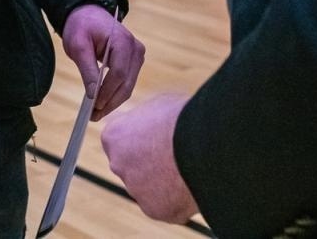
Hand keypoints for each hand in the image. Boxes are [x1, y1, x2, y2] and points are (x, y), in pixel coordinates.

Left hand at [61, 5, 144, 119]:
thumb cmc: (81, 26)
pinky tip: (102, 104)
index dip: (108, 91)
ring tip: (96, 114)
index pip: (119, 73)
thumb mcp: (78, 46)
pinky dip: (115, 94)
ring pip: (128, 86)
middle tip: (93, 117)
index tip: (94, 105)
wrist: (88, 14)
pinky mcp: (134, 62)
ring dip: (113, 101)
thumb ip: (87, 69)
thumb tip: (93, 94)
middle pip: (126, 83)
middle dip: (110, 102)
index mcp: (123, 41)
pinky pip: (126, 82)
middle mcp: (136, 49)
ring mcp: (137, 56)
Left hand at [101, 92, 199, 221]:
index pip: (120, 143)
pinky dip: (176, 199)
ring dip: (164, 183)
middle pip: (132, 168)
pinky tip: (189, 185)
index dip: (141, 141)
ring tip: (186, 168)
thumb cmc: (181, 120)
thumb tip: (150, 124)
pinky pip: (165, 205)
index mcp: (114, 137)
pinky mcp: (154, 209)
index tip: (156, 140)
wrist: (202, 147)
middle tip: (173, 157)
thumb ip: (145, 121)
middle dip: (149, 165)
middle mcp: (118, 165)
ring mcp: (135, 189)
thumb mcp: (157, 106)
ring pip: (148, 188)